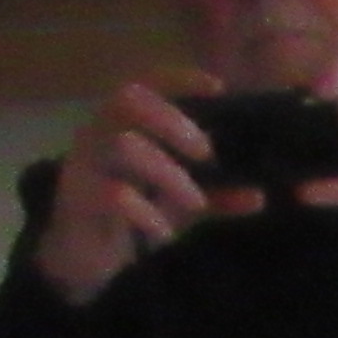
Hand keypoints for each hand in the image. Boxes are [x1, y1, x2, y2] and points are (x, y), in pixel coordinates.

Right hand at [36, 78, 217, 304]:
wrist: (81, 259)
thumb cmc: (131, 216)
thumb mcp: (179, 203)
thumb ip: (216, 196)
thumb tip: (259, 195)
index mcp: (125, 125)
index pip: (147, 83)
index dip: (180, 79)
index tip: (218, 87)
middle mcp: (100, 133)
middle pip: (128, 100)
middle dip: (172, 121)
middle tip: (206, 154)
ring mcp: (84, 164)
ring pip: (123, 146)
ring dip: (168, 173)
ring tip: (195, 201)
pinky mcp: (77, 198)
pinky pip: (112, 194)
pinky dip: (146, 211)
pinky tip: (165, 230)